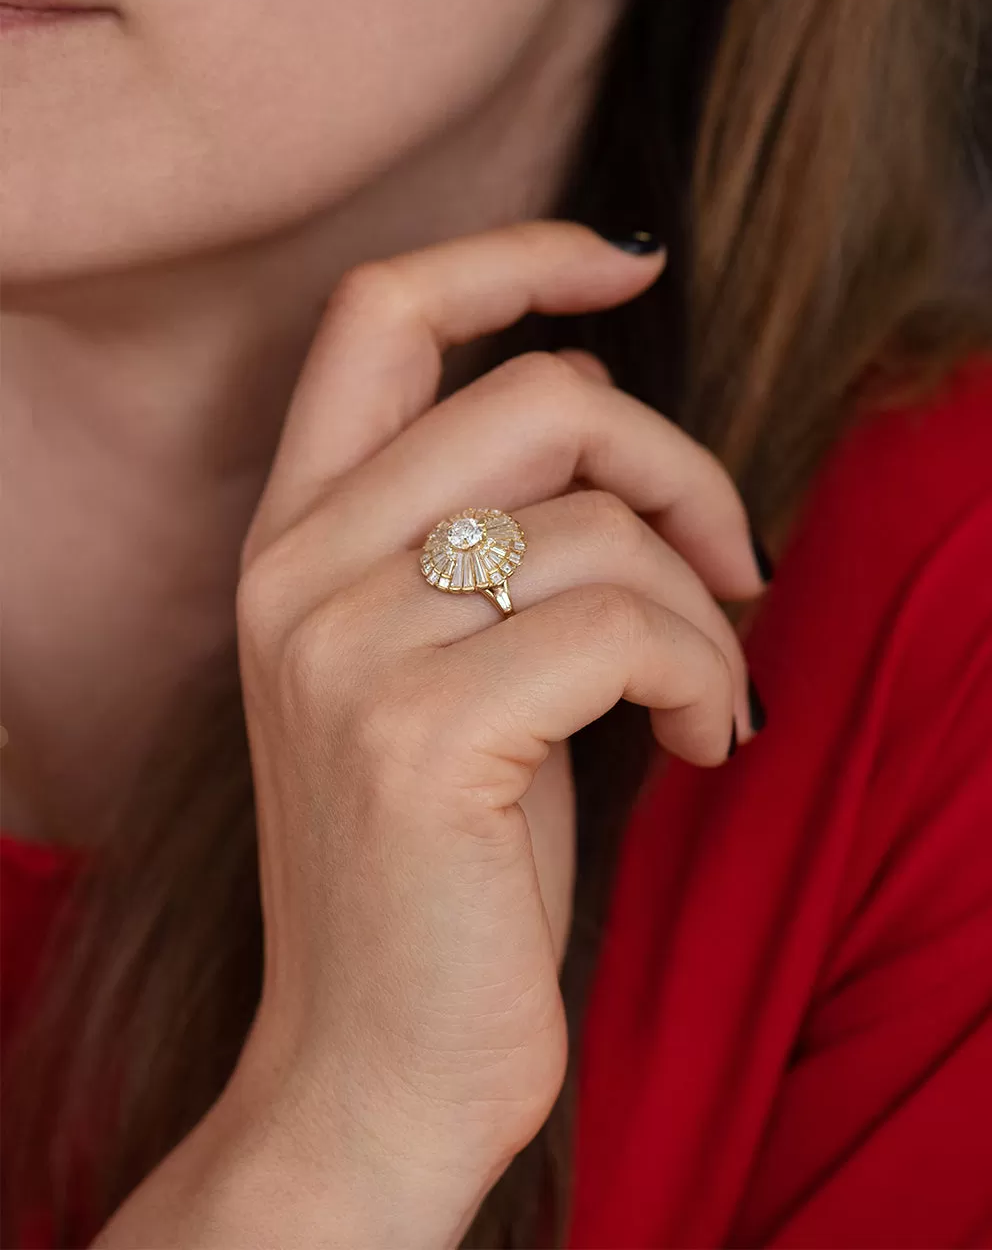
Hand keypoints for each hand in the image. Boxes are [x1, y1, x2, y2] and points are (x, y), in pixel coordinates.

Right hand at [226, 221, 765, 1228]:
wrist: (371, 1063)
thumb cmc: (444, 857)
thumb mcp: (445, 659)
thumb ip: (487, 524)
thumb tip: (606, 407)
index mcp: (292, 536)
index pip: (380, 313)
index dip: (515, 256)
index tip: (629, 264)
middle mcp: (295, 571)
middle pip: (540, 397)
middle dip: (679, 464)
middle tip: (734, 560)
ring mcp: (344, 649)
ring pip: (602, 525)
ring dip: (706, 605)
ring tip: (712, 689)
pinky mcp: (419, 735)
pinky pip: (627, 628)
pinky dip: (706, 675)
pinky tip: (703, 742)